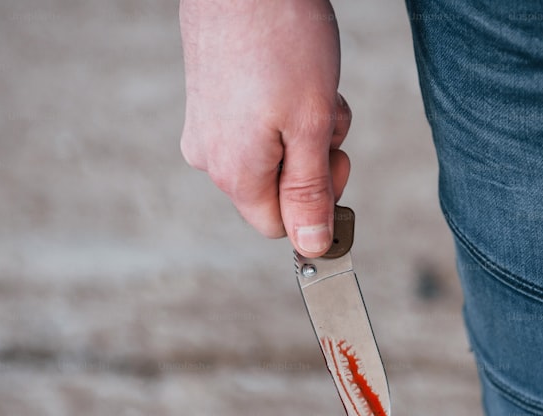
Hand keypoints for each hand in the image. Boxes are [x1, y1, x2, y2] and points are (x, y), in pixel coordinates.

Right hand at [179, 0, 351, 257]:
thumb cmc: (281, 40)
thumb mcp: (311, 126)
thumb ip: (311, 193)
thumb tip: (314, 247)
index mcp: (235, 173)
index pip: (280, 226)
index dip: (317, 205)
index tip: (337, 160)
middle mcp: (210, 157)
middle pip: (278, 190)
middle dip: (313, 160)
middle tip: (326, 117)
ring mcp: (206, 126)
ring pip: (273, 154)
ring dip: (305, 130)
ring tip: (309, 86)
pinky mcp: (209, 100)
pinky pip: (257, 126)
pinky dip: (285, 109)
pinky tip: (291, 73)